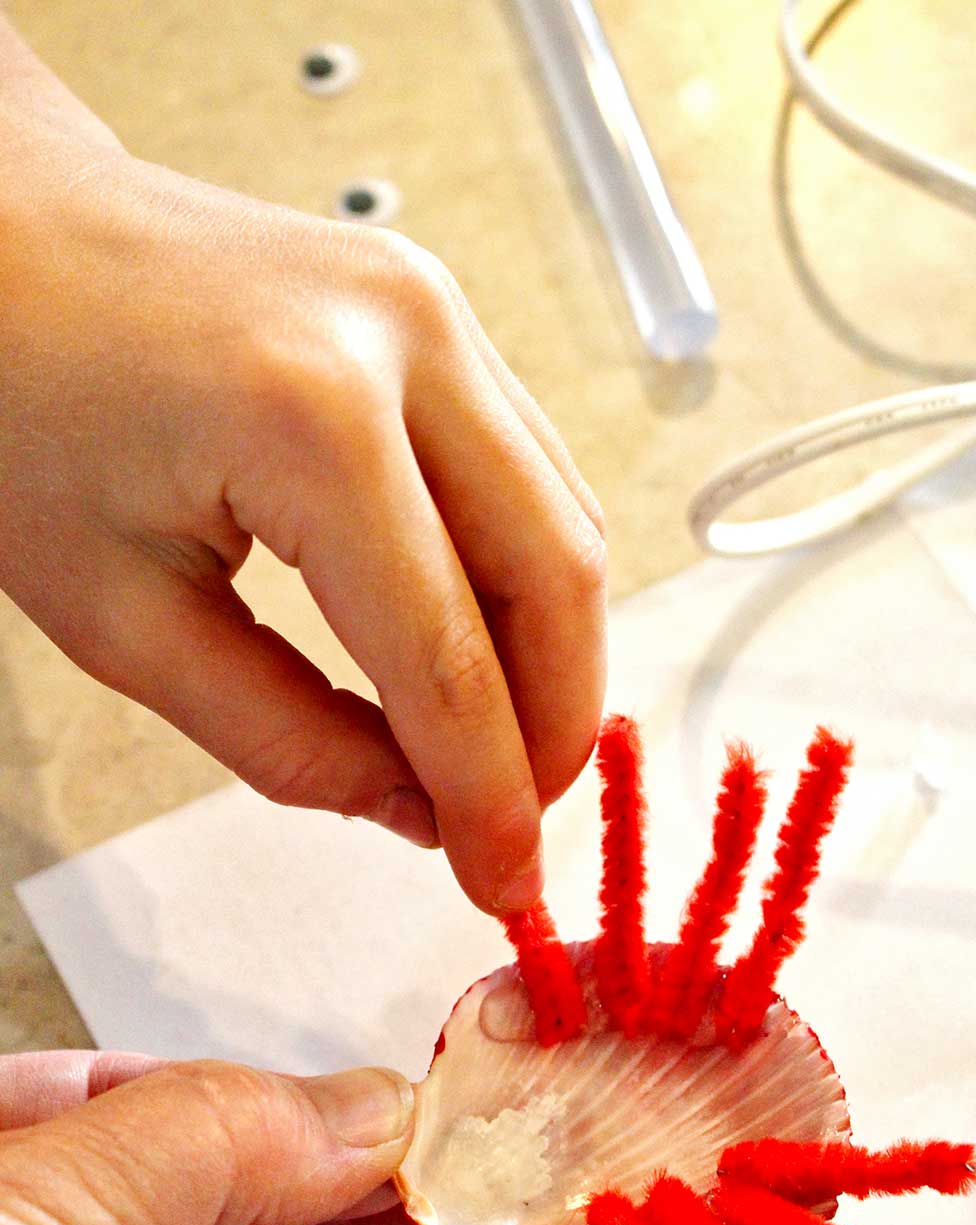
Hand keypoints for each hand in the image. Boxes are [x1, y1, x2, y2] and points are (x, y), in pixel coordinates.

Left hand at [0, 22, 606, 914]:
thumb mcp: (122, 616)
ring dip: (555, 658)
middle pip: (556, 577)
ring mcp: (435, 313)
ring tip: (502, 751)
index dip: (488, 792)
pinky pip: (532, 473)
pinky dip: (526, 581)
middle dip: (554, 728)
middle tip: (515, 823)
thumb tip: (411, 810)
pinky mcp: (440, 316)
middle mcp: (404, 344)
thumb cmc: (17, 402)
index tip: (501, 879)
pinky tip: (486, 649)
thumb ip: (281, 736)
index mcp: (308, 419)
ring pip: (568, 522)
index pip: (445, 656)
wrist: (3, 242)